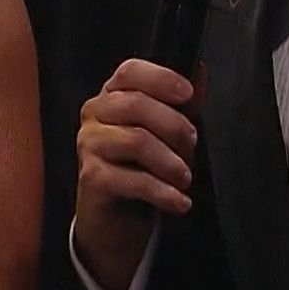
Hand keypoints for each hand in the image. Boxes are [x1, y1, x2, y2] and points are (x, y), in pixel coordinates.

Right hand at [78, 59, 199, 217]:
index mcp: (113, 95)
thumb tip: (199, 71)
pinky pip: (134, 180)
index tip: (188, 93)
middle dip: (174, 126)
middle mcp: (95, 114)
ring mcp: (89, 145)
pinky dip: (163, 192)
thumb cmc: (142, 167)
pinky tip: (179, 201)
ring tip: (185, 177)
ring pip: (136, 141)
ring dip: (171, 162)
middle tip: (191, 146)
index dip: (160, 78)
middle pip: (135, 105)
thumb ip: (183, 104)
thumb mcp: (168, 133)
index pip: (130, 72)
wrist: (117, 218)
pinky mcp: (91, 178)